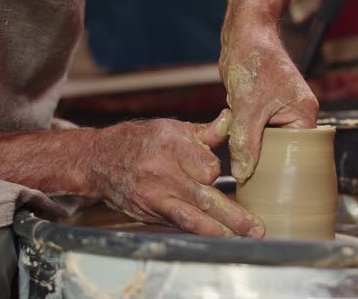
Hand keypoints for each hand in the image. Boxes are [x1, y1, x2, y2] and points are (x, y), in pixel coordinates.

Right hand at [91, 110, 264, 237]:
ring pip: (193, 217)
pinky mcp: (150, 212)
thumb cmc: (141, 140)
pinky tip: (219, 238)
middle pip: (205, 196)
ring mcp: (155, 195)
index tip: (215, 172)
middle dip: (234, 215)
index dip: (217, 172)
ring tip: (245, 238)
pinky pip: (180, 225)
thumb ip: (204, 132)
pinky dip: (201, 232)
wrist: (100, 160)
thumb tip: (231, 120)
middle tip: (257, 228)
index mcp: (171, 145)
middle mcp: (163, 172)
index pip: (208, 167)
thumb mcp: (171, 128)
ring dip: (222, 230)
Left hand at [219, 25, 318, 182]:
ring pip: (263, 141)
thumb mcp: (247, 107)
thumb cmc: (254, 60)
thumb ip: (245, 142)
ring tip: (238, 150)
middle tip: (246, 173)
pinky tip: (233, 131)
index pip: (296, 154)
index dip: (277, 168)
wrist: (244, 33)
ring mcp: (280, 112)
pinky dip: (242, 133)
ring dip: (248, 144)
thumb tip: (243, 173)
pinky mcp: (263, 108)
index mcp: (304, 115)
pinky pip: (254, 130)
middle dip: (260, 157)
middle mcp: (296, 115)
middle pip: (280, 151)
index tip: (262, 183)